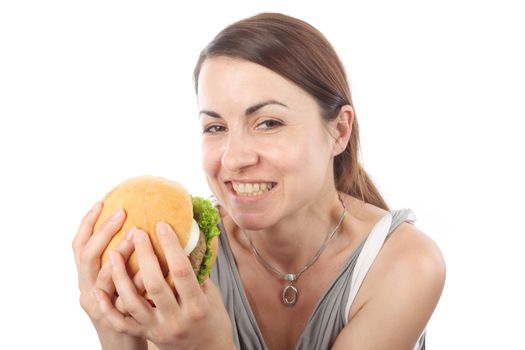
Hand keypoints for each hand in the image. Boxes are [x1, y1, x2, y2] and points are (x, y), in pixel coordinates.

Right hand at [72, 202, 145, 349]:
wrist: (123, 345)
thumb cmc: (125, 307)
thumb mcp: (116, 283)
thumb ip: (122, 260)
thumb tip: (142, 226)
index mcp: (86, 278)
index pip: (79, 247)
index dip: (87, 224)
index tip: (102, 203)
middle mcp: (87, 291)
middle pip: (87, 257)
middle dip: (103, 232)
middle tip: (122, 213)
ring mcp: (99, 307)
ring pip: (103, 278)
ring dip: (119, 254)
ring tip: (134, 235)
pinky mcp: (115, 321)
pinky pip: (124, 300)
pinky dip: (135, 283)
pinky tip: (148, 268)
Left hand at [97, 222, 234, 349]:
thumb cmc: (213, 320)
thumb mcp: (213, 295)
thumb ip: (199, 271)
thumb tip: (191, 238)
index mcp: (197, 306)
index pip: (182, 271)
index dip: (171, 247)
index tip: (162, 225)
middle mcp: (176, 319)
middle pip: (155, 284)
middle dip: (144, 255)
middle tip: (137, 232)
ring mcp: (158, 329)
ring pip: (132, 302)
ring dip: (120, 276)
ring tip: (112, 252)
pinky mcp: (146, 335)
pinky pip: (122, 322)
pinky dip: (107, 307)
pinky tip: (98, 290)